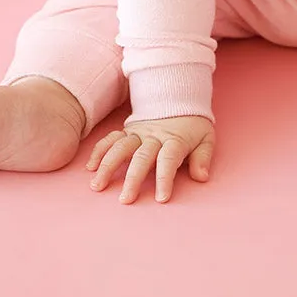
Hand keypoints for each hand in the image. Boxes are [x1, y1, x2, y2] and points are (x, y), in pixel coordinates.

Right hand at [86, 115, 214, 203]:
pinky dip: (100, 150)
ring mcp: (139, 133)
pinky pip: (112, 138)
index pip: (169, 160)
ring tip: (98, 185)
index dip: (165, 178)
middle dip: (133, 178)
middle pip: (142, 156)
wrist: (179, 97)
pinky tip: (91, 166)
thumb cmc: (193, 124)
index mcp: (175, 140)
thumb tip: (201, 176)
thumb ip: (203, 157)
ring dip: (108, 165)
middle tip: (125, 199)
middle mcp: (154, 136)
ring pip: (121, 147)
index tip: (161, 198)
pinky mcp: (128, 130)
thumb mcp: (206, 137)